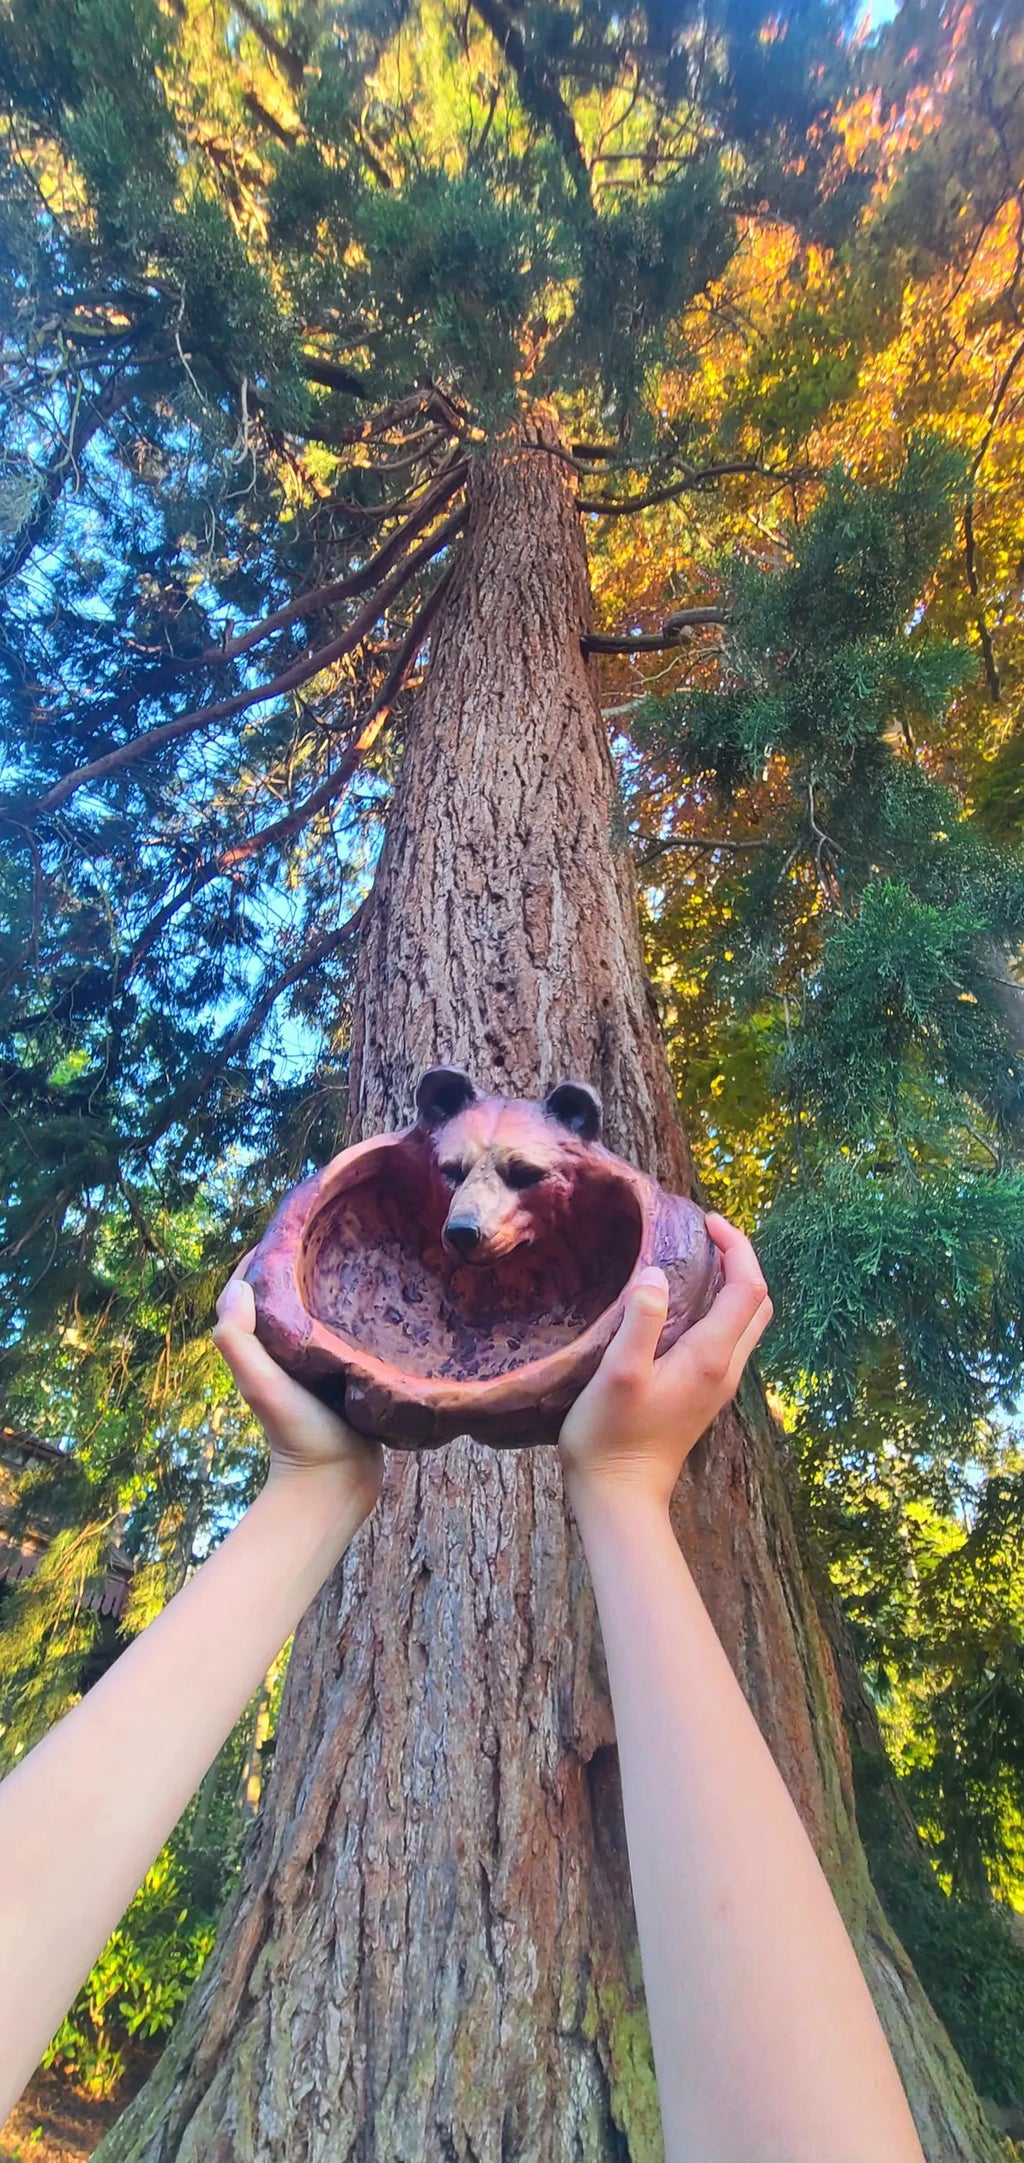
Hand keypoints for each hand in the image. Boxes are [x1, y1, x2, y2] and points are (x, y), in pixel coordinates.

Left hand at [213, 1255, 383, 1516]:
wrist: (337, 1484)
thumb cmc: (296, 1433)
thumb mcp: (260, 1384)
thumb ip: (238, 1341)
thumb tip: (237, 1285)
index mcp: (267, 1344)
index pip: (258, 1286)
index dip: (269, 1254)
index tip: (297, 1226)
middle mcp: (291, 1349)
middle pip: (295, 1292)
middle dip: (308, 1261)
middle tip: (339, 1231)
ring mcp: (324, 1361)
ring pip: (327, 1309)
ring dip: (338, 1283)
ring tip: (366, 1252)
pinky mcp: (354, 1372)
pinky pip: (356, 1331)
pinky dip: (364, 1311)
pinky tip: (387, 1297)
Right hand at [557, 1213, 771, 1511]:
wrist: (620, 1495)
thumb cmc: (612, 1436)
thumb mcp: (618, 1374)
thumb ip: (640, 1322)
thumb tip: (655, 1273)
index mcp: (712, 1358)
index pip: (748, 1288)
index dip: (737, 1247)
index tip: (705, 1221)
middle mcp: (726, 1369)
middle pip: (757, 1304)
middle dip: (741, 1261)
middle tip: (703, 1236)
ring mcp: (718, 1385)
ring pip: (745, 1323)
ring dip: (731, 1285)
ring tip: (692, 1260)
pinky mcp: (704, 1395)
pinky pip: (727, 1339)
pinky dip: (717, 1309)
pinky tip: (680, 1304)